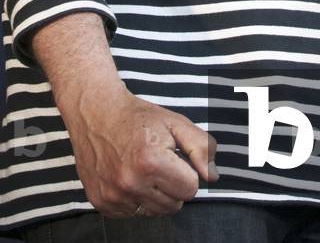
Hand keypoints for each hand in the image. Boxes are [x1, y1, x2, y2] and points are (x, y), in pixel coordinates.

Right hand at [64, 83, 218, 216]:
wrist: (96, 113)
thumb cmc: (139, 118)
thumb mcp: (176, 123)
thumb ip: (201, 148)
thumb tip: (212, 177)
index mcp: (151, 162)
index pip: (190, 189)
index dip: (188, 172)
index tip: (176, 158)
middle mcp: (130, 183)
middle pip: (174, 205)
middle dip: (173, 185)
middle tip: (160, 162)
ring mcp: (114, 196)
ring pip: (155, 212)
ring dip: (156, 195)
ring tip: (145, 169)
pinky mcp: (101, 204)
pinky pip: (133, 214)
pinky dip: (136, 199)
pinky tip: (130, 177)